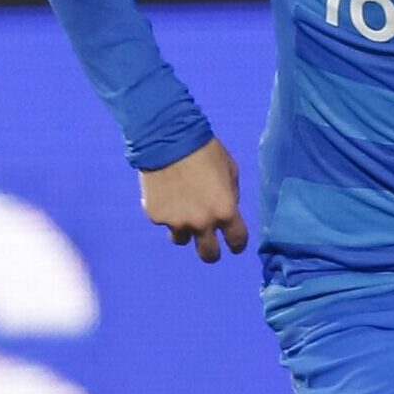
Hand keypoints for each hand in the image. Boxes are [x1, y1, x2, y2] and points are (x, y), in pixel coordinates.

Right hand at [142, 137, 248, 263]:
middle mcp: (201, 222)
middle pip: (208, 254)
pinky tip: (165, 192)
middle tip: (208, 246)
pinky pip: (163, 220)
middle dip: (211, 253)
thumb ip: (230, 195)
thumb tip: (226, 209)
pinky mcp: (156, 215)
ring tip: (181, 210)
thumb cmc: (204, 149)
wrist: (166, 138)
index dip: (237, 244)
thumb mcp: (229, 170)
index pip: (237, 240)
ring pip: (181, 239)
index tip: (234, 244)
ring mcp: (176, 221)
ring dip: (184, 229)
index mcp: (225, 210)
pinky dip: (166, 211)